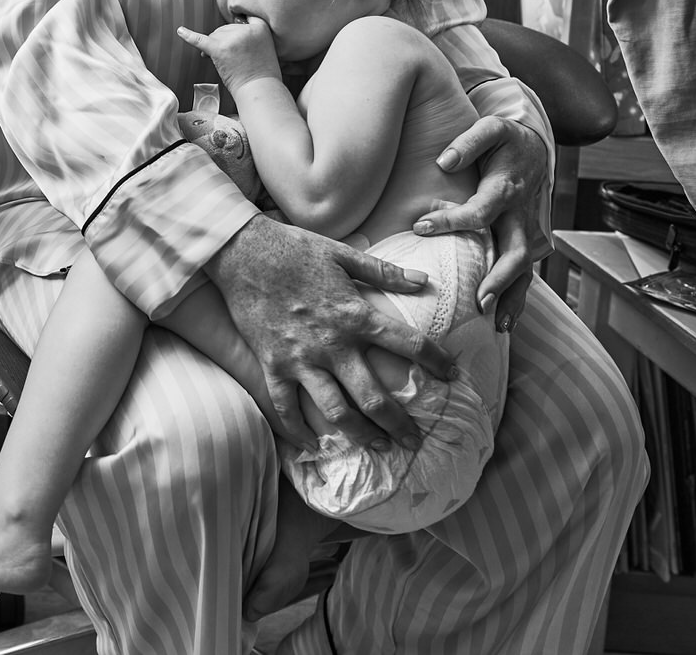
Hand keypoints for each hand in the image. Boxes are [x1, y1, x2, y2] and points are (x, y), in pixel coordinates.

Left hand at [176, 19, 280, 93]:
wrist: (259, 89)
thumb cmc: (261, 72)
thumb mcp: (265, 45)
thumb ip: (251, 33)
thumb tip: (224, 31)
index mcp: (260, 27)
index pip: (241, 20)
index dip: (236, 33)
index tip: (237, 42)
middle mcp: (246, 30)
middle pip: (225, 29)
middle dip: (223, 43)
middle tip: (232, 61)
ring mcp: (232, 39)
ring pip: (215, 36)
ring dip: (215, 48)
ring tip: (225, 63)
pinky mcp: (220, 49)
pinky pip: (200, 40)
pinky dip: (189, 36)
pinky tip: (180, 31)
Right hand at [206, 215, 455, 452]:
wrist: (241, 251)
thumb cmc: (294, 248)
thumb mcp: (343, 253)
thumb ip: (384, 272)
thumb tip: (424, 282)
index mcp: (354, 315)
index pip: (408, 344)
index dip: (437, 361)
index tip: (454, 375)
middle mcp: (331, 344)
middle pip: (374, 397)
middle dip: (399, 424)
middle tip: (415, 441)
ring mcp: (299, 359)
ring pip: (335, 412)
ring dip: (360, 435)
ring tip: (377, 447)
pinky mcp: (271, 365)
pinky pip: (286, 407)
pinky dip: (299, 431)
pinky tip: (314, 446)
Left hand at [415, 115, 552, 330]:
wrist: (536, 148)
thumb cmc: (506, 141)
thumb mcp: (491, 130)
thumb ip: (468, 143)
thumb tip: (444, 162)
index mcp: (505, 190)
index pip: (479, 212)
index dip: (451, 221)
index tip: (420, 227)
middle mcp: (519, 216)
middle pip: (514, 253)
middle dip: (499, 279)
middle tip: (478, 301)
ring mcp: (524, 232)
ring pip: (523, 271)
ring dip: (512, 299)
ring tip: (496, 325)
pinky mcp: (523, 242)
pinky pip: (523, 274)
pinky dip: (516, 299)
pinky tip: (503, 323)